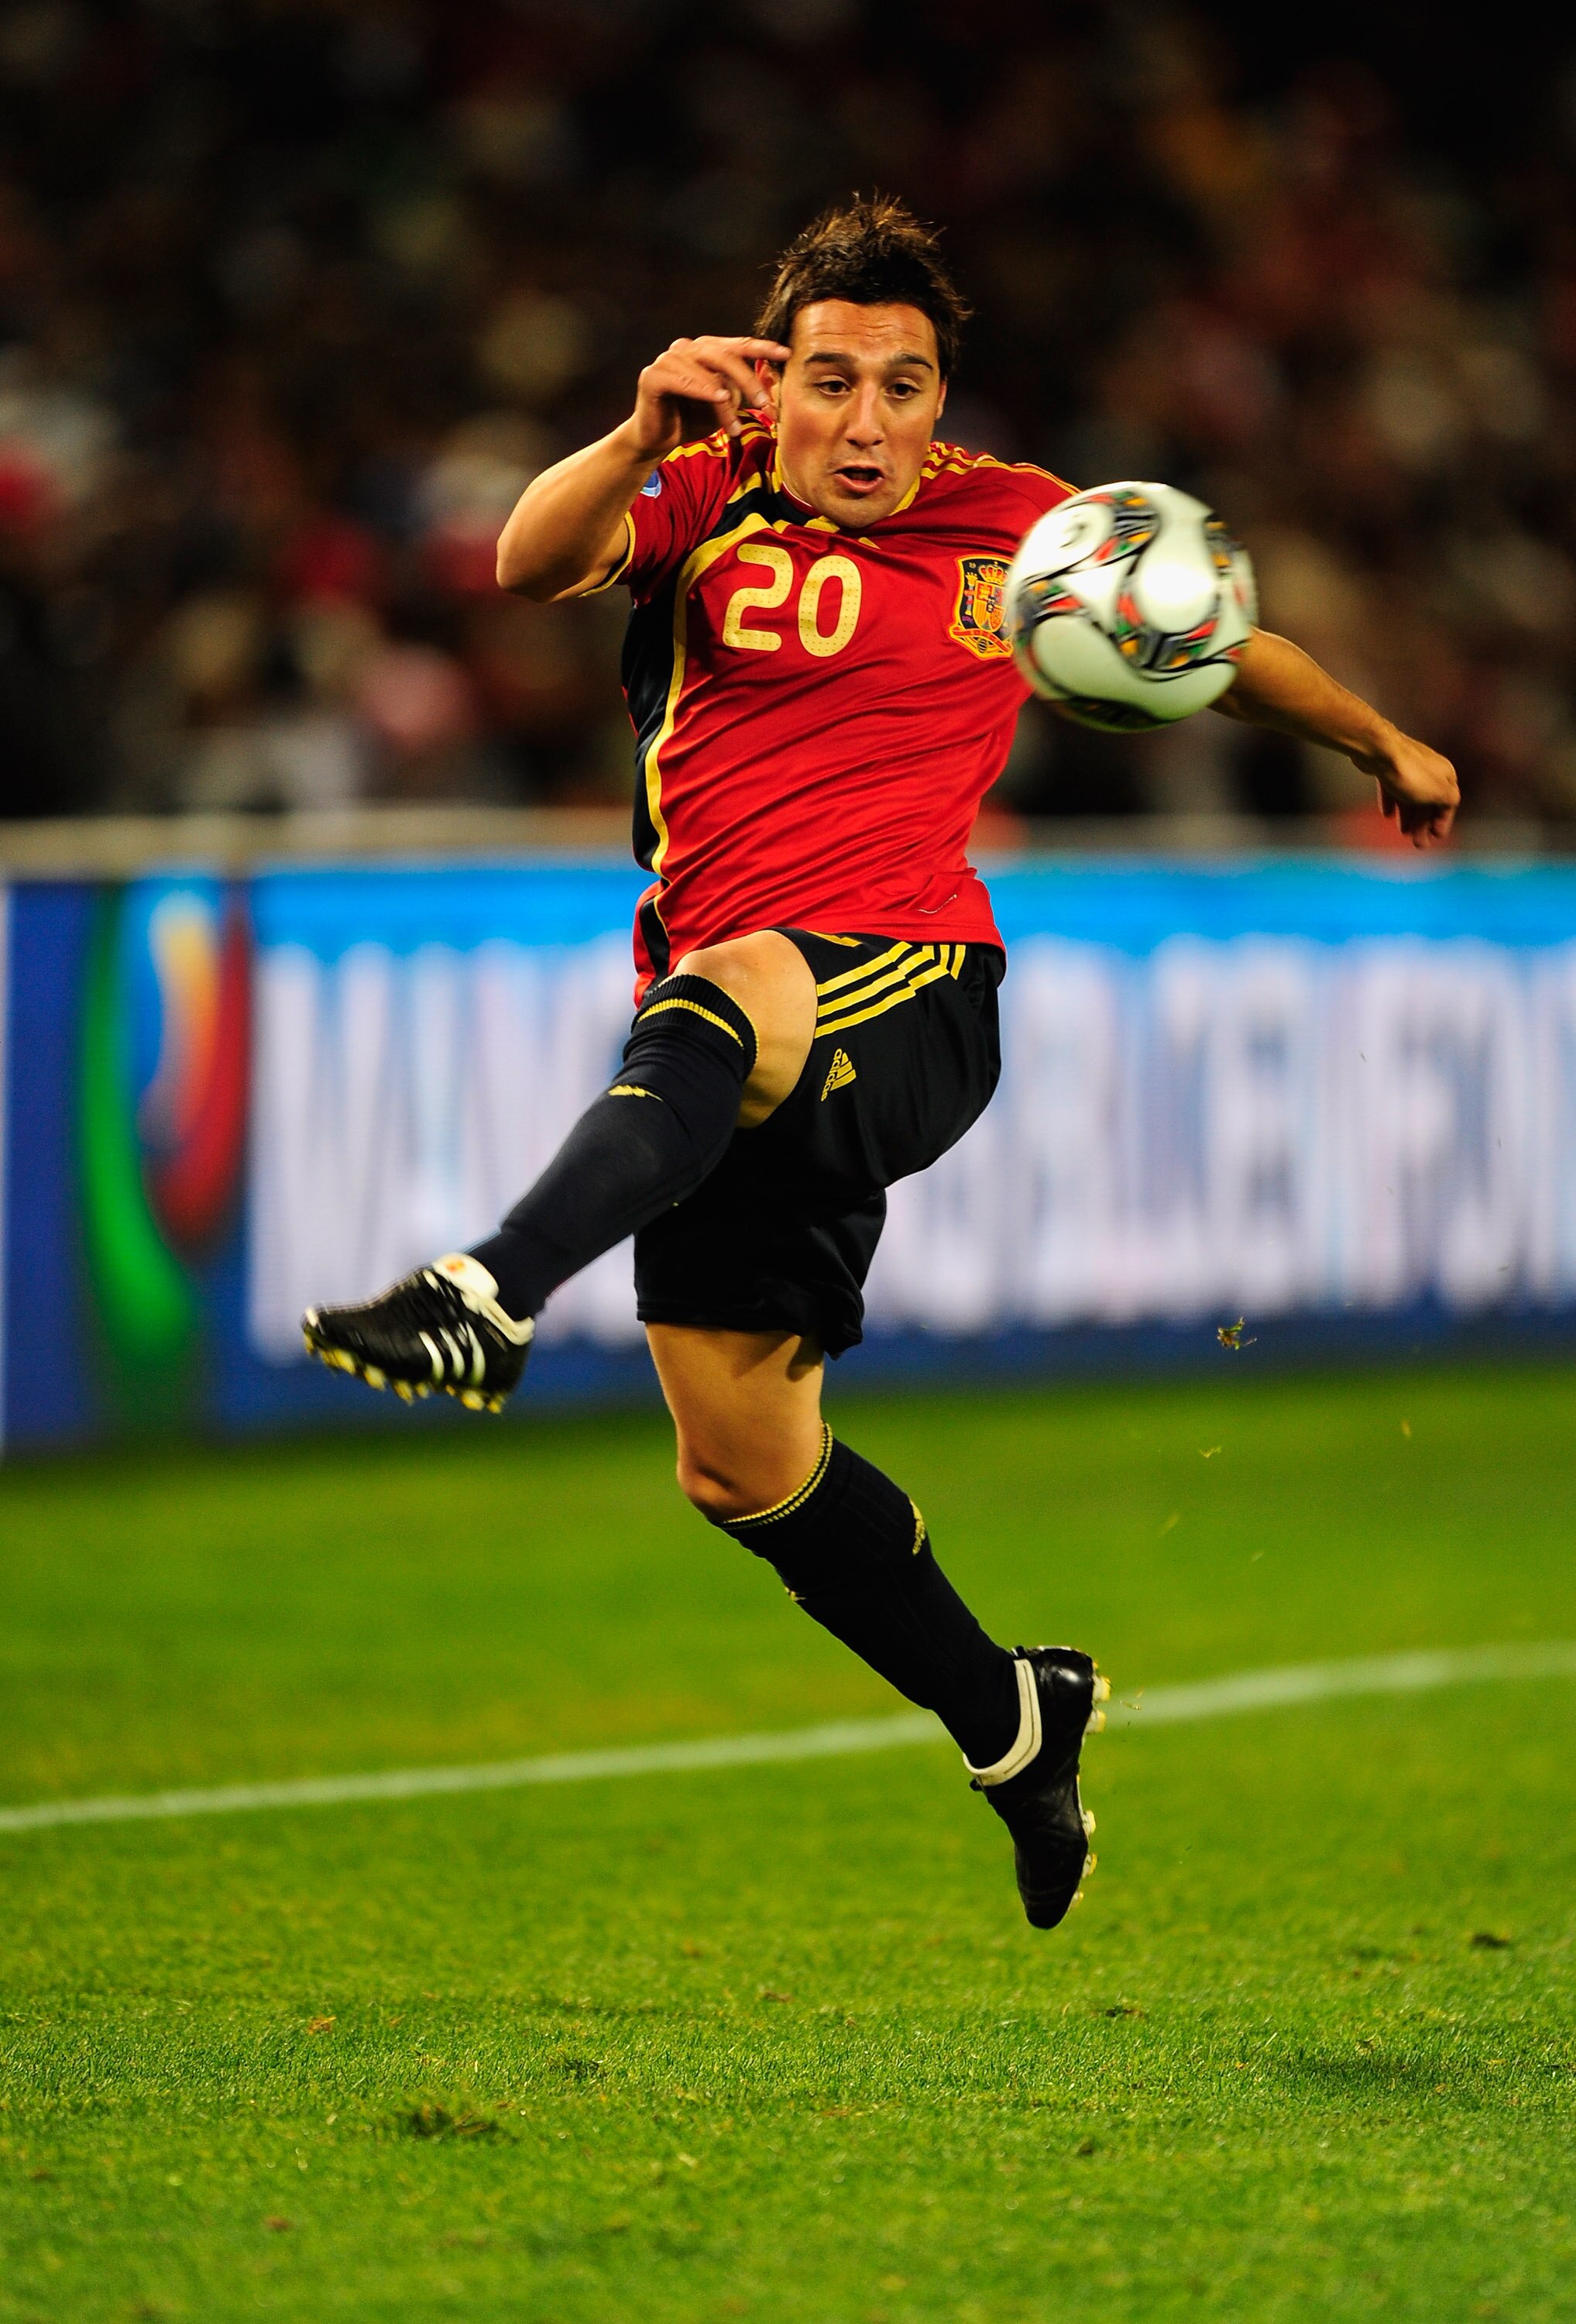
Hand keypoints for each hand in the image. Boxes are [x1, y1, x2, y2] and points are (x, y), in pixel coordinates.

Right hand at [628, 335, 791, 459]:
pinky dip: (701, 388)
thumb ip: (738, 390)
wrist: (656, 440)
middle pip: (724, 355)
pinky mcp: (652, 376)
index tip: (786, 354)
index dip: (762, 348)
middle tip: (764, 403)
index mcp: (705, 351)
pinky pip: (681, 379)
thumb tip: (766, 387)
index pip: (738, 345)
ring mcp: (668, 359)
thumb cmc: (690, 420)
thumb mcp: (722, 404)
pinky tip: (717, 398)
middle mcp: (687, 348)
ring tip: (735, 425)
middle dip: (747, 379)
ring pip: (705, 372)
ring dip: (724, 401)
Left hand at [1348, 724, 1459, 849]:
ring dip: (1409, 816)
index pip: (1448, 802)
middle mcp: (1429, 769)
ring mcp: (1408, 767)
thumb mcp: (1439, 793)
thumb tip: (1451, 803)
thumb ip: (1449, 800)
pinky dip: (1392, 801)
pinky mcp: (1388, 766)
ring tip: (1403, 832)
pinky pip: (1392, 787)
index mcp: (1445, 774)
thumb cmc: (1411, 774)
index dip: (1442, 821)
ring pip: (1410, 796)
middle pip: (1428, 801)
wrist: (1380, 751)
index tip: (1436, 836)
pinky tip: (1387, 814)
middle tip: (1418, 844)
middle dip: (1424, 824)